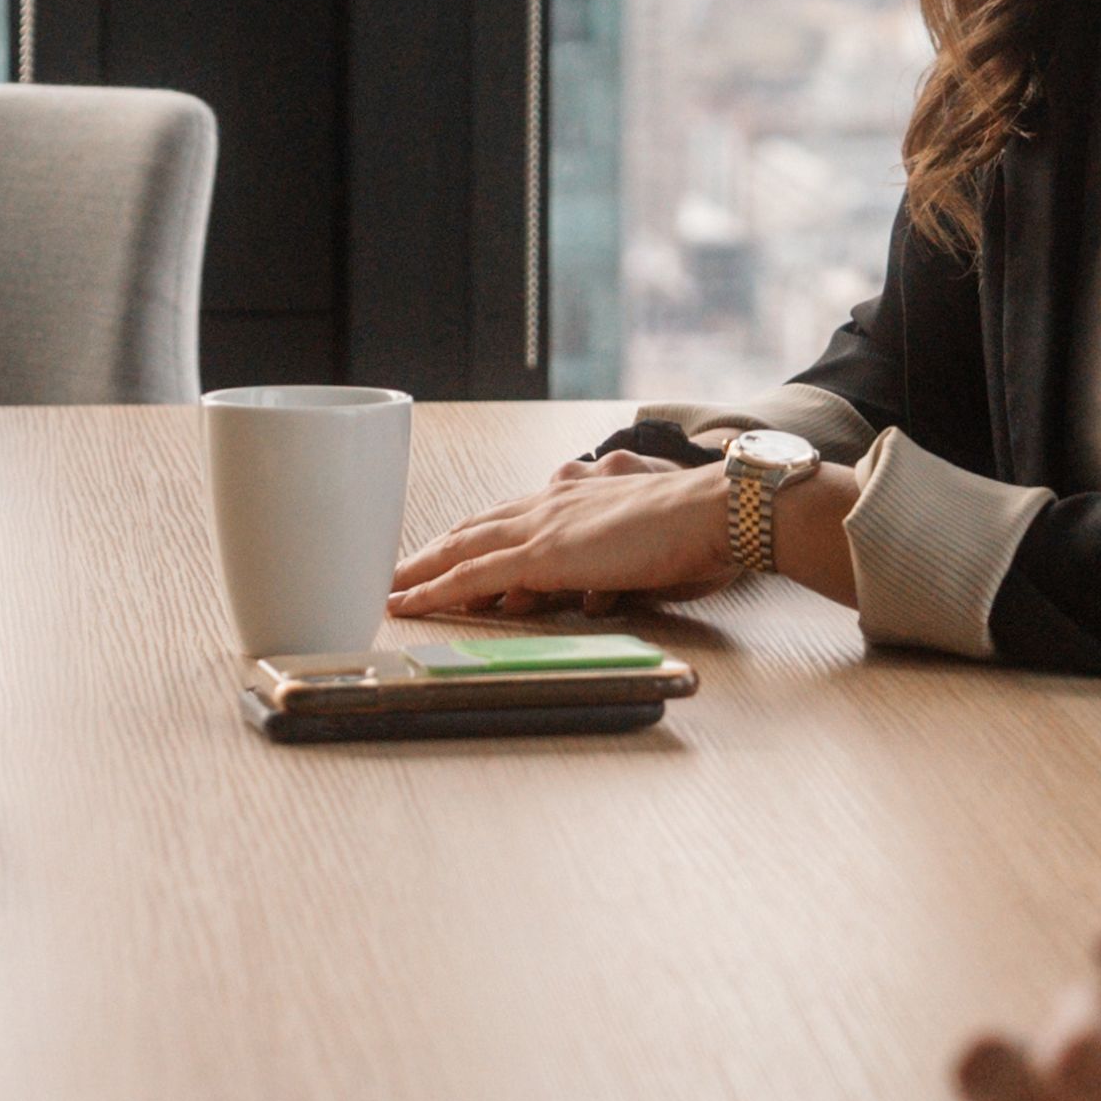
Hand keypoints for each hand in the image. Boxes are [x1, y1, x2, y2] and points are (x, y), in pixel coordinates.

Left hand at [389, 451, 735, 616]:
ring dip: (419, 569)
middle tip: (396, 570)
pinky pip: (472, 574)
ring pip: (461, 548)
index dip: (472, 538)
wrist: (713, 511)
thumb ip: (607, 562)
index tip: (445, 552)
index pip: (507, 519)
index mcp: (574, 498)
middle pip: (473, 528)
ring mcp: (542, 526)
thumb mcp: (641, 546)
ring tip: (387, 588)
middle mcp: (549, 504)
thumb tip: (587, 593)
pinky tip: (406, 602)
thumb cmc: (694, 530)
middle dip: (432, 551)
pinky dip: (433, 589)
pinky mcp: (542, 554)